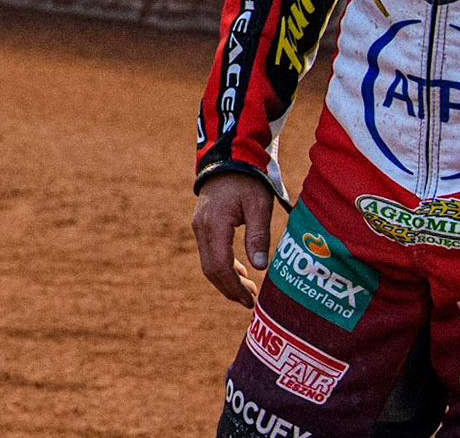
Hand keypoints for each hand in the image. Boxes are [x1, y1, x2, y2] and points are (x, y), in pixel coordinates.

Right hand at [192, 172, 274, 309]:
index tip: (249, 301)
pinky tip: (239, 270)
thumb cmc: (248, 181)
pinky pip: (208, 252)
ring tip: (247, 290)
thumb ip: (258, 235)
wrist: (229, 158)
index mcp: (215, 225)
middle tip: (249, 301)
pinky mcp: (202, 224)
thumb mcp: (259, 206)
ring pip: (207, 263)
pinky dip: (222, 266)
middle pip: (211, 269)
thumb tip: (260, 267)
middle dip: (229, 289)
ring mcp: (199, 226)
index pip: (221, 266)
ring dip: (226, 279)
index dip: (234, 287)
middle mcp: (202, 228)